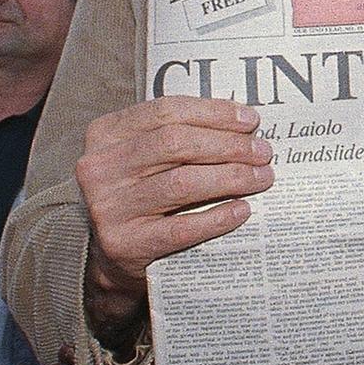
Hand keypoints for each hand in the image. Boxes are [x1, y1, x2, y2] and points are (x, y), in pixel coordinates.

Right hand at [77, 96, 273, 328]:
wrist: (106, 252)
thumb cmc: (137, 192)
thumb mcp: (143, 155)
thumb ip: (178, 135)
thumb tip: (244, 124)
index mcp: (105, 134)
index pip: (166, 111)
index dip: (213, 113)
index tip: (250, 120)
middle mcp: (100, 168)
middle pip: (176, 144)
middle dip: (228, 145)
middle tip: (263, 152)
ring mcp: (109, 207)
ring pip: (182, 183)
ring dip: (231, 177)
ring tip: (262, 177)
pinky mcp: (125, 244)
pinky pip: (181, 227)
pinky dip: (217, 217)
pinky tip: (242, 210)